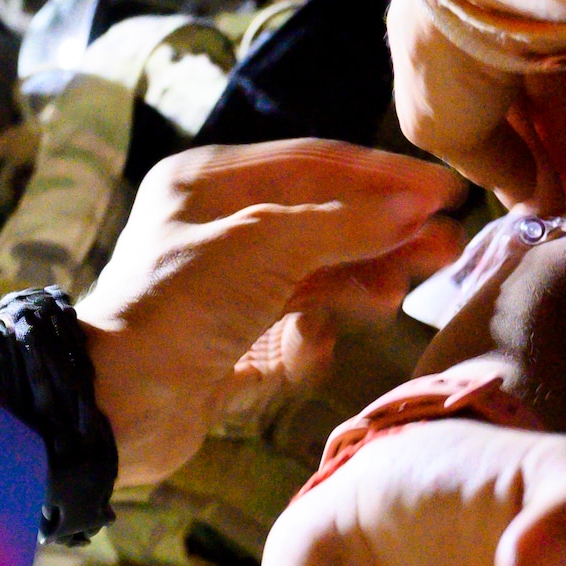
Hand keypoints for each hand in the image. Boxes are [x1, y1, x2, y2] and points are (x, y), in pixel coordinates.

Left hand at [75, 140, 464, 483]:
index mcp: (206, 183)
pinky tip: (319, 344)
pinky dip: (315, 333)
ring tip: (398, 293)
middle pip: (321, 220)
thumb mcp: (265, 244)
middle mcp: (215, 227)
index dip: (382, 176)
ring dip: (359, 281)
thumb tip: (416, 207)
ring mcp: (225, 286)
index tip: (445, 191)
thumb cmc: (178, 304)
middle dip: (382, 233)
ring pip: (314, 273)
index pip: (313, 164)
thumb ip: (345, 224)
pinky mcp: (233, 341)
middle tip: (444, 248)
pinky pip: (294, 326)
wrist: (120, 401)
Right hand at [388, 0, 565, 212]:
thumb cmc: (447, 56)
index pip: (483, 106)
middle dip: (558, 156)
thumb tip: (529, 200)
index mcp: (449, 44)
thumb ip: (488, 168)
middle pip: (540, 99)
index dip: (508, 156)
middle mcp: (506, 25)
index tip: (533, 203)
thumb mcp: (440, 129)